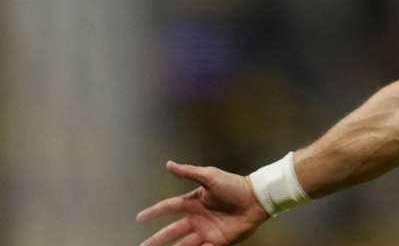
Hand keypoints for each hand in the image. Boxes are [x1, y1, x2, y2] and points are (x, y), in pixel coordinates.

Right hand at [137, 161, 269, 245]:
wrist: (256, 199)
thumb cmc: (234, 185)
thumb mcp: (210, 176)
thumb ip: (189, 172)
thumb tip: (168, 164)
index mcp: (194, 202)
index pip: (169, 207)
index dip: (154, 212)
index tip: (139, 218)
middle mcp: (197, 218)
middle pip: (171, 231)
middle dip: (157, 240)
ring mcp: (207, 231)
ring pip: (184, 245)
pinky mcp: (218, 241)